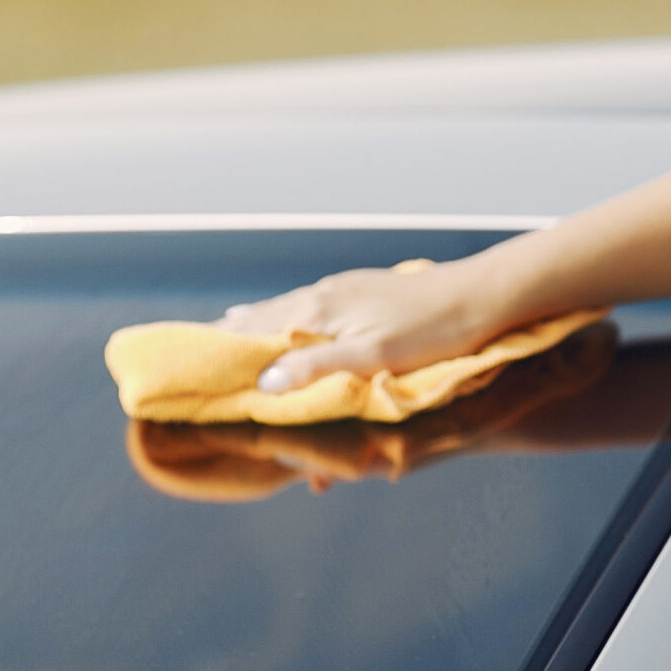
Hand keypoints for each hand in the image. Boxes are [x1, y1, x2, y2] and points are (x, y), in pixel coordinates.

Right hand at [215, 257, 510, 392]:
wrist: (479, 296)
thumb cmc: (430, 332)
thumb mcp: (372, 357)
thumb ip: (317, 367)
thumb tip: (265, 381)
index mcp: (319, 310)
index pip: (256, 330)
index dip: (223, 347)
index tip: (191, 363)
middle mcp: (324, 294)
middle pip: (265, 316)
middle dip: (234, 335)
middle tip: (200, 350)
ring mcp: (344, 289)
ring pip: (288, 307)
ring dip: (260, 322)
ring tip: (230, 328)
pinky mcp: (364, 290)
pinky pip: (310, 304)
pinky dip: (288, 315)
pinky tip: (289, 315)